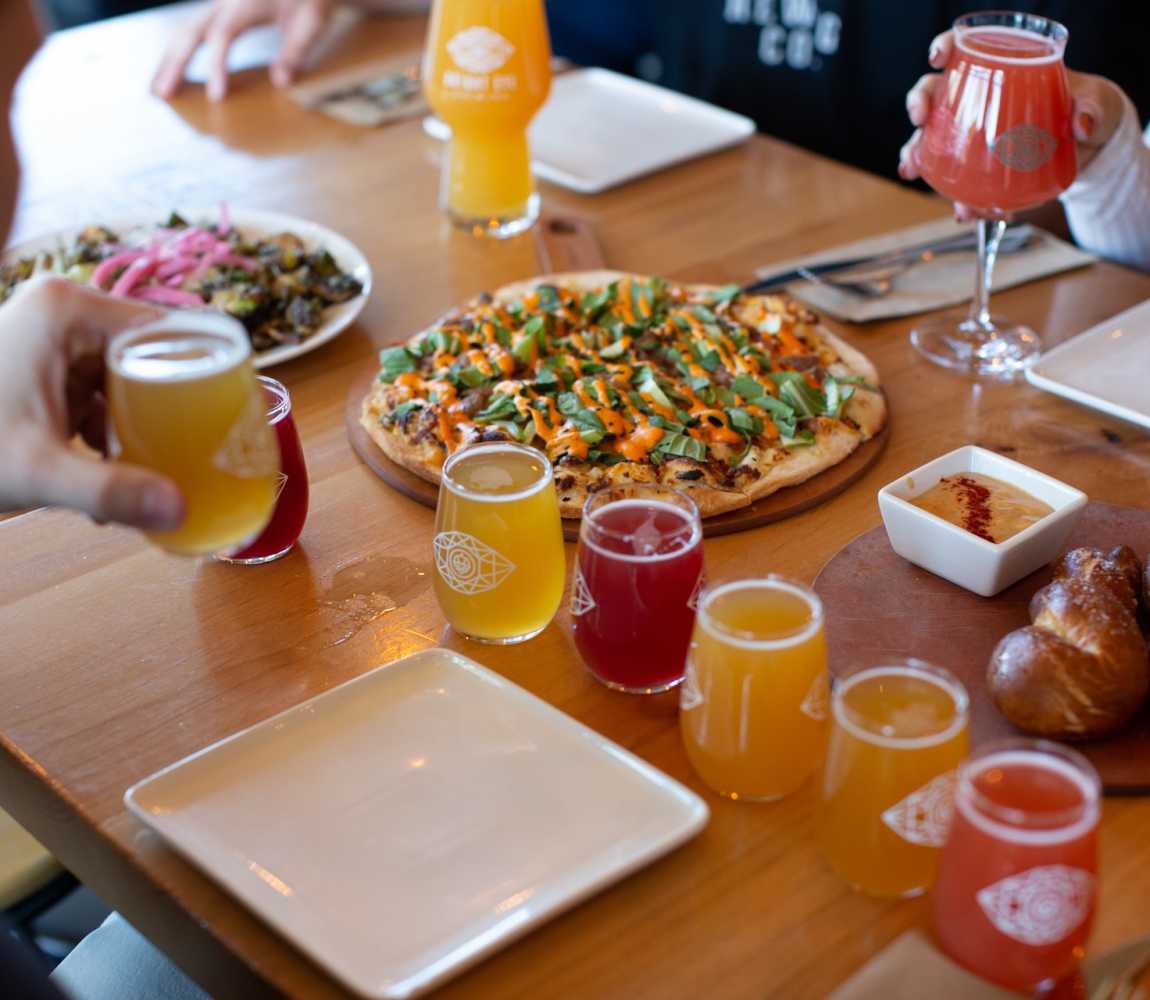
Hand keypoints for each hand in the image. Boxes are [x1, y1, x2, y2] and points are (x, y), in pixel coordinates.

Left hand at [0, 278, 184, 530]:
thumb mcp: (38, 470)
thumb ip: (110, 489)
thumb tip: (182, 511)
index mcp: (69, 311)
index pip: (170, 330)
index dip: (207, 372)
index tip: (233, 418)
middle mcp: (63, 311)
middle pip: (154, 356)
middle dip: (172, 411)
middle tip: (192, 455)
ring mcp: (50, 337)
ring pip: (128, 377)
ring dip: (142, 427)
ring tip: (142, 475)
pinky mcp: (41, 366)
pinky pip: (99, 392)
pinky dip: (110, 432)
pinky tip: (108, 473)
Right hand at [152, 0, 335, 101]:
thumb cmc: (310, 0)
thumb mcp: (311, 23)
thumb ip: (295, 51)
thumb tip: (281, 82)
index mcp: (245, 4)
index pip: (223, 35)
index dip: (216, 65)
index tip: (215, 97)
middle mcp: (225, 2)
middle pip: (191, 30)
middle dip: (174, 64)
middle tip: (163, 94)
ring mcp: (218, 6)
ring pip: (185, 31)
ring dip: (169, 61)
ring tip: (157, 91)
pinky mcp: (219, 13)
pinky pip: (192, 33)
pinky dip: (178, 54)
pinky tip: (172, 75)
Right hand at [898, 30, 1125, 218]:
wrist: (1090, 149)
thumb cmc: (1088, 110)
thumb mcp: (1096, 102)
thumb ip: (1091, 108)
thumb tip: (1079, 124)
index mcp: (1003, 74)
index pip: (966, 52)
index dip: (946, 48)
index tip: (938, 58)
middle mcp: (979, 104)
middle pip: (935, 95)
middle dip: (918, 104)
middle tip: (919, 119)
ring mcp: (974, 139)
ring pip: (932, 141)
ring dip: (916, 155)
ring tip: (912, 169)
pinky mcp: (981, 172)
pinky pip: (959, 185)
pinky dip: (958, 201)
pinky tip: (962, 212)